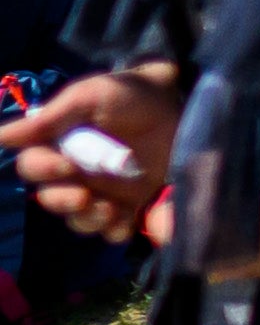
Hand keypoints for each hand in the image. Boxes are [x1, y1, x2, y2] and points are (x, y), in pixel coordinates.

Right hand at [12, 62, 186, 216]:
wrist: (177, 103)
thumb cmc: (126, 93)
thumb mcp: (89, 96)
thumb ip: (50, 117)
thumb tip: (2, 137)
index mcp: (57, 146)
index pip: (33, 167)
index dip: (43, 170)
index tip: (65, 165)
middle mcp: (73, 173)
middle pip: (51, 199)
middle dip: (63, 201)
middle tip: (84, 196)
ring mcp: (101, 191)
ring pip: (79, 219)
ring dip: (88, 219)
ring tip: (108, 209)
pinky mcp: (130, 205)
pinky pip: (113, 229)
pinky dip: (114, 231)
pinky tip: (124, 222)